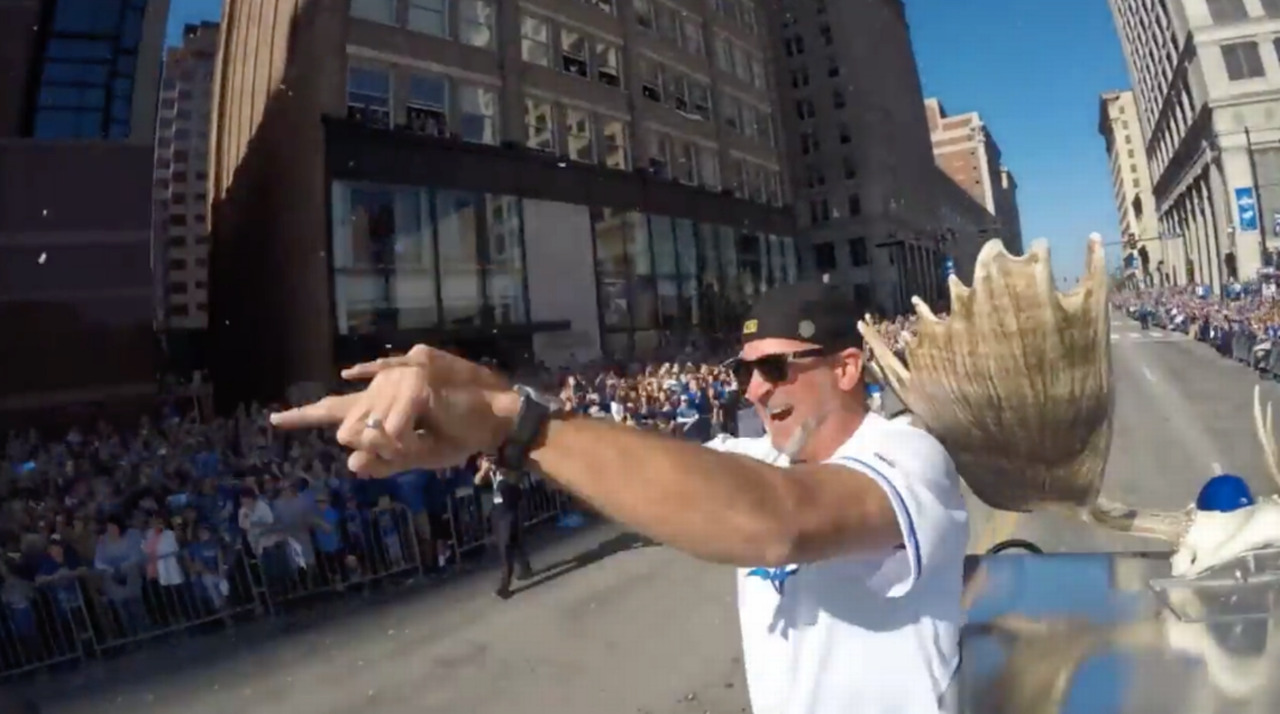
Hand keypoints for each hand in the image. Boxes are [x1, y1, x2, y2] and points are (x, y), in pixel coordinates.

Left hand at [269, 345, 517, 476]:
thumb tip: (352, 464)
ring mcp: (396, 379)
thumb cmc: (462, 435)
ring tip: (427, 431)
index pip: (338, 409)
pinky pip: (389, 432)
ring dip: (395, 447)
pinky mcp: (411, 384)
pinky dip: (404, 443)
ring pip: (368, 433)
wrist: (494, 422)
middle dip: (377, 450)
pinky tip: (425, 428)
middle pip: (349, 430)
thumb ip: (386, 460)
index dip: (305, 416)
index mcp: (384, 403)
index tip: (275, 420)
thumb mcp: (420, 456)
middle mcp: (383, 385)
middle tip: (413, 445)